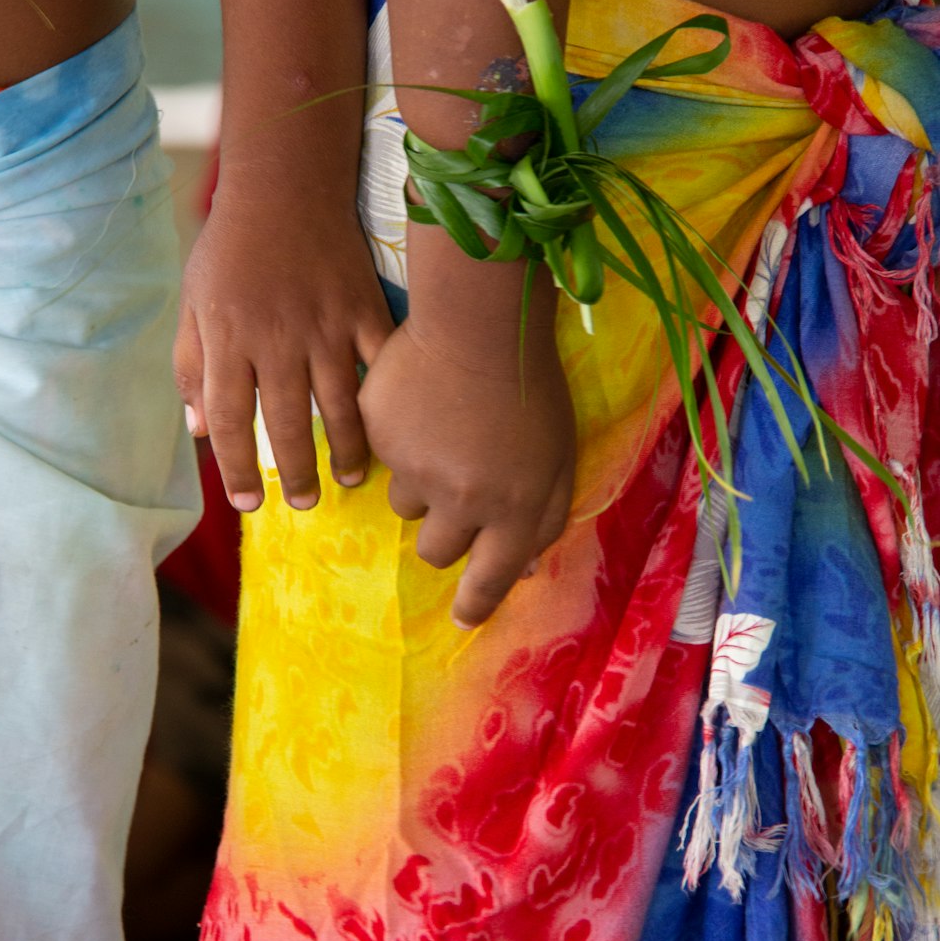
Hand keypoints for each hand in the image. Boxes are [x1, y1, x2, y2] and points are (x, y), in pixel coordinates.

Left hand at [174, 186, 393, 511]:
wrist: (285, 185)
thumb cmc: (232, 246)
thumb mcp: (194, 302)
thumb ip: (192, 367)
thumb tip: (199, 432)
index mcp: (227, 339)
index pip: (227, 422)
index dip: (236, 470)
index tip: (248, 503)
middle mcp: (274, 339)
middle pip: (283, 426)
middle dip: (295, 475)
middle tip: (304, 504)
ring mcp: (324, 326)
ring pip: (337, 406)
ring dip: (346, 451)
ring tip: (349, 478)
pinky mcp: (363, 309)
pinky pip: (379, 365)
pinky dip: (385, 398)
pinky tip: (392, 425)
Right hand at [358, 317, 575, 626]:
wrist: (480, 321)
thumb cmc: (534, 389)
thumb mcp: (561, 457)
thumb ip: (545, 518)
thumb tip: (523, 569)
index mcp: (513, 508)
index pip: (489, 579)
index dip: (474, 605)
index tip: (463, 619)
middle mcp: (462, 500)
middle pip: (436, 551)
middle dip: (446, 532)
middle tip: (458, 490)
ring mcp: (415, 469)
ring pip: (406, 505)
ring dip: (421, 483)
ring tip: (443, 433)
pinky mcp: (379, 437)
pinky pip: (382, 458)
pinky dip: (400, 440)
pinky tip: (423, 404)